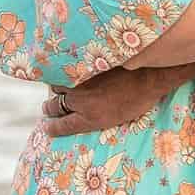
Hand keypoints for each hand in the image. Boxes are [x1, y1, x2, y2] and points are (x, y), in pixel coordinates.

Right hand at [40, 68, 172, 135]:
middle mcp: (81, 101)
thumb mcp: (118, 118)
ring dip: (55, 89)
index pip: (63, 126)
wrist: (148, 73)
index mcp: (91, 118)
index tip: (46, 128)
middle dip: (49, 109)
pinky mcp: (81, 66)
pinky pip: (64, 71)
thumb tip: (88, 117)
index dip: (52, 128)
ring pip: (56, 87)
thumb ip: (98, 118)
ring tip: (56, 90)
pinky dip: (61, 74)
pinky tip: (62, 73)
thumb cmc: (139, 98)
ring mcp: (79, 82)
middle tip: (47, 109)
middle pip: (55, 107)